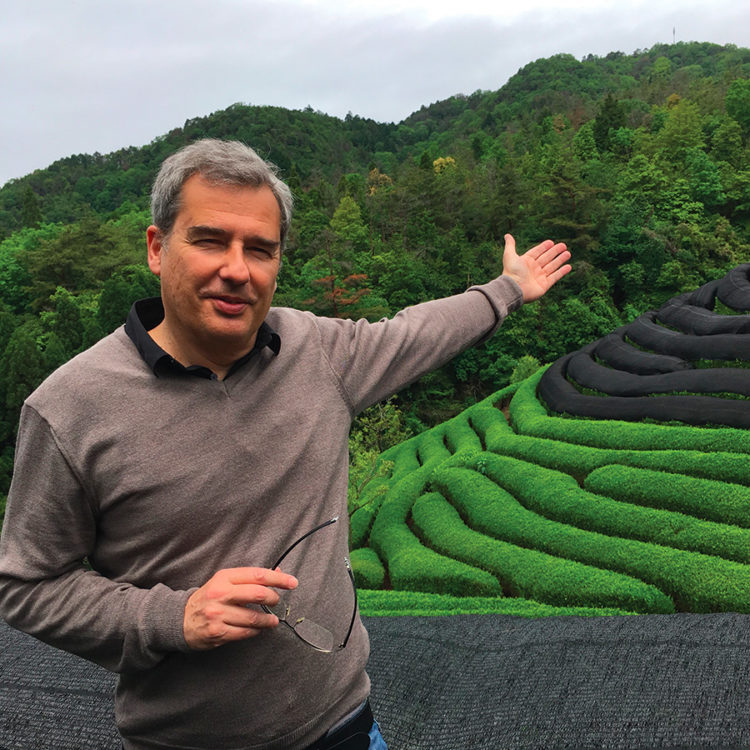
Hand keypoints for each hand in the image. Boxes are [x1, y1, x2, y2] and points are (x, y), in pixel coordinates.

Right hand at [183, 567, 297, 649]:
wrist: (180, 618)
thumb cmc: (208, 598)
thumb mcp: (224, 581)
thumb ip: (249, 578)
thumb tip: (278, 571)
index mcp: (224, 577)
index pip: (257, 575)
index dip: (278, 578)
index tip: (292, 582)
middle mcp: (221, 593)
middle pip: (258, 594)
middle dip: (273, 598)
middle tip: (278, 602)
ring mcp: (218, 614)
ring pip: (253, 617)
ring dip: (268, 619)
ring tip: (272, 620)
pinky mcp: (217, 632)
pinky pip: (244, 632)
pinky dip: (256, 630)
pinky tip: (259, 628)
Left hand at [501, 234, 571, 302]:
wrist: (514, 289)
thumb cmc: (511, 272)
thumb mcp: (510, 255)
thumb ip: (510, 245)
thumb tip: (507, 235)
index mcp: (526, 261)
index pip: (537, 252)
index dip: (543, 247)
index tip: (551, 242)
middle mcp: (533, 269)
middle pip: (546, 258)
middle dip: (555, 252)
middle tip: (563, 245)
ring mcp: (539, 277)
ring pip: (552, 266)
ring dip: (560, 260)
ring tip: (568, 253)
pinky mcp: (544, 285)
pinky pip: (555, 277)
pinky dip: (562, 272)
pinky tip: (569, 266)